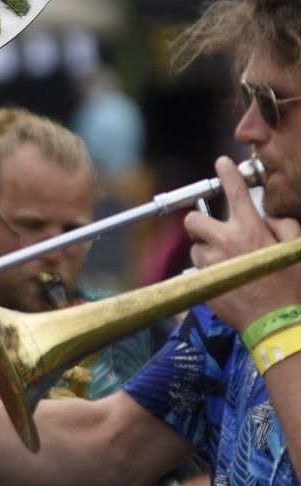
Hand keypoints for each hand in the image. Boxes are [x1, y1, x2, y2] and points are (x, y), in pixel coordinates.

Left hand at [184, 157, 300, 331]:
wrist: (276, 322)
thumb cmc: (289, 286)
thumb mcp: (295, 248)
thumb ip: (282, 225)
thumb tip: (267, 219)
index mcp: (250, 229)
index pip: (234, 191)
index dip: (226, 173)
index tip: (221, 163)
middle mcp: (225, 242)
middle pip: (194, 219)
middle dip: (200, 222)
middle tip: (213, 230)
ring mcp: (211, 263)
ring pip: (196, 247)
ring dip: (207, 251)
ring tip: (227, 263)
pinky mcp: (203, 282)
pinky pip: (198, 270)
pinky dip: (208, 272)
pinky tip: (226, 280)